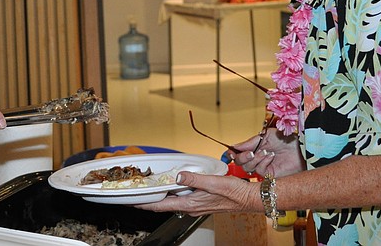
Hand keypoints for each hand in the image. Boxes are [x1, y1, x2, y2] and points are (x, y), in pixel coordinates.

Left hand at [135, 172, 255, 216]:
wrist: (248, 198)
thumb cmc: (234, 193)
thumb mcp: (213, 182)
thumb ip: (194, 179)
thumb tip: (179, 175)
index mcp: (190, 204)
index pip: (161, 206)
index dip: (145, 204)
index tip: (132, 201)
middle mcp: (191, 206)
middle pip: (164, 204)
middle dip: (150, 199)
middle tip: (137, 190)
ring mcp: (195, 204)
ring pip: (173, 200)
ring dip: (161, 195)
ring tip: (150, 186)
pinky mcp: (201, 201)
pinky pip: (182, 197)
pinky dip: (174, 191)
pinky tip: (173, 183)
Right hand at [228, 128, 303, 176]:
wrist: (300, 148)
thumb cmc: (285, 140)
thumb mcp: (265, 136)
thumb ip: (249, 142)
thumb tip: (234, 147)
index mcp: (253, 148)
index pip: (237, 153)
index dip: (231, 154)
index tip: (230, 152)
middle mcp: (256, 158)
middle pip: (239, 163)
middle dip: (242, 157)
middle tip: (250, 152)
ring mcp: (262, 167)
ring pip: (248, 167)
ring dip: (255, 159)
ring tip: (266, 152)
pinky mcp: (269, 175)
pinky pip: (259, 170)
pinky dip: (263, 162)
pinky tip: (271, 156)